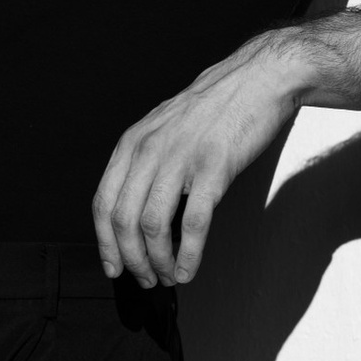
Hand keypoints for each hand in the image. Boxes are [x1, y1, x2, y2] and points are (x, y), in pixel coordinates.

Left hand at [91, 32, 304, 288]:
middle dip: (131, 260)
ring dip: (157, 262)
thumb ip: (146, 164)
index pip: (103, 202)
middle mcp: (148, 151)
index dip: (104, 243)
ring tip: (168, 277)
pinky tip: (189, 270)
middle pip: (123, 221)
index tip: (113, 267)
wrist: (257, 81)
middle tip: (145, 279)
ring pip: (152, 226)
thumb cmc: (213, 110)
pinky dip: (188, 255)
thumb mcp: (163, 129)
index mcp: (132, 143)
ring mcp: (179, 159)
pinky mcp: (212, 169)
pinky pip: (192, 223)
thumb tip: (138, 213)